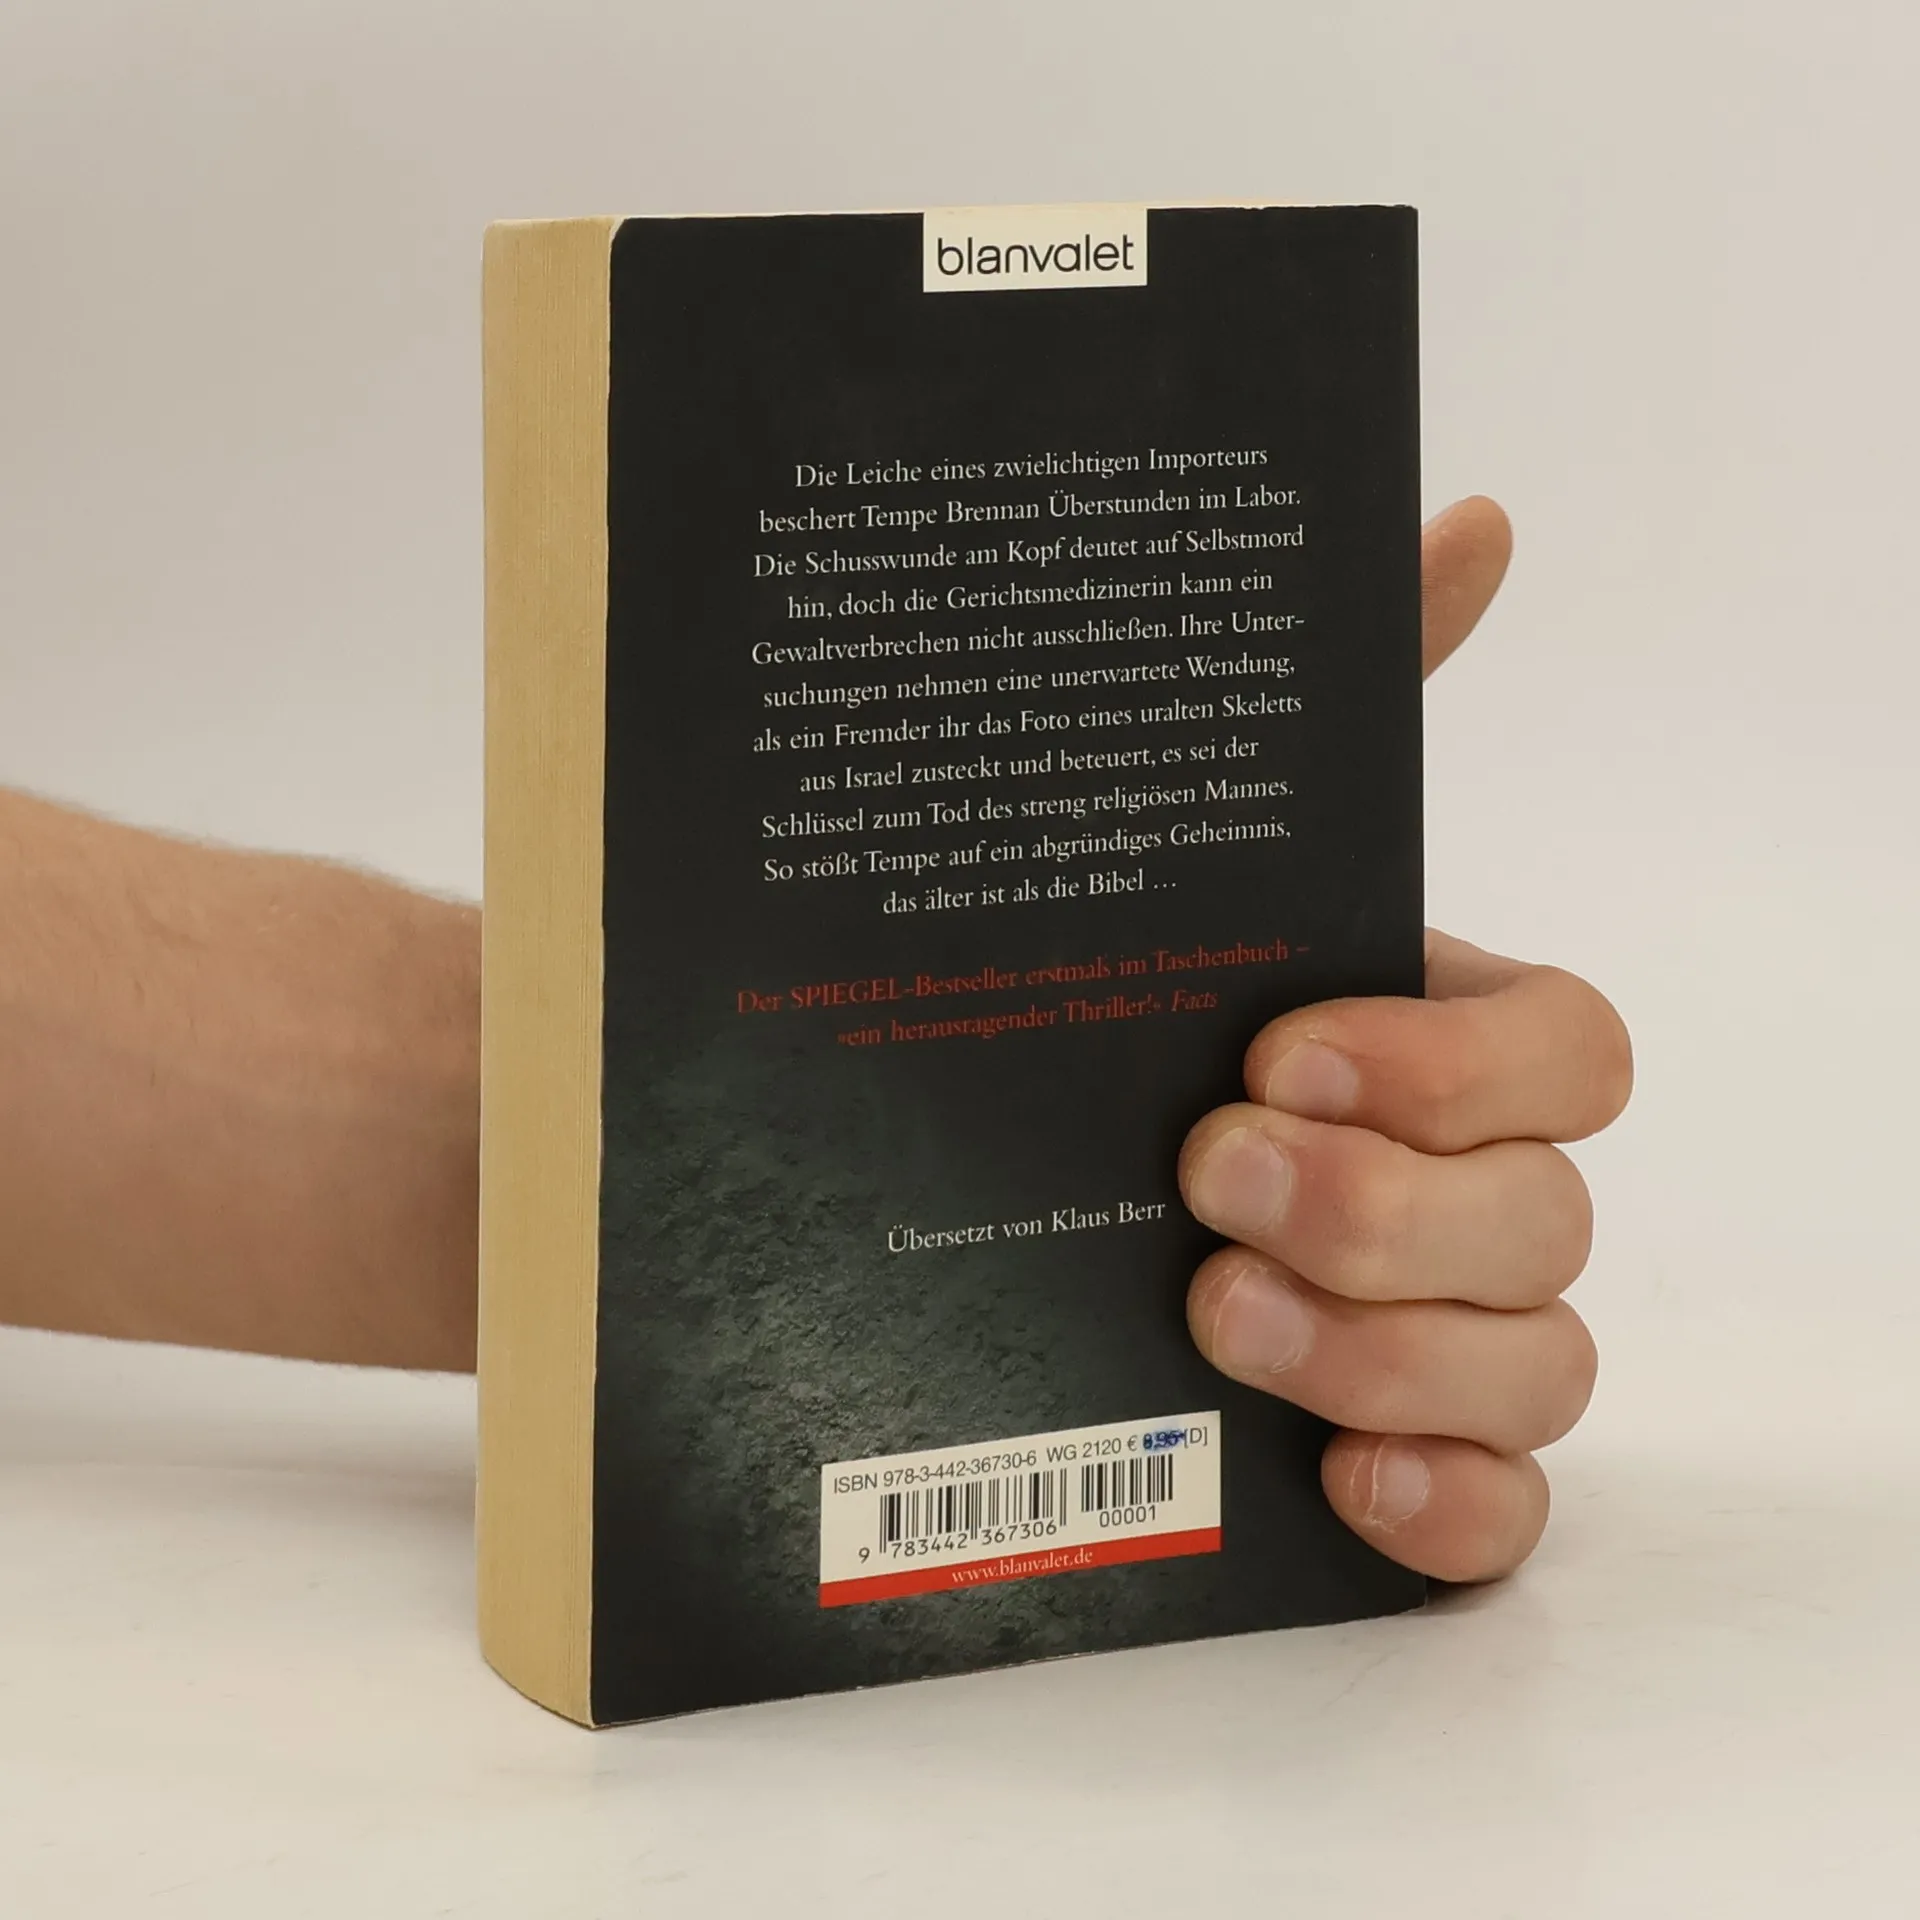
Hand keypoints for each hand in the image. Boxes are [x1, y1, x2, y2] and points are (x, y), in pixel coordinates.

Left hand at [1177, 498, 1631, 1581]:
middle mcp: (1455, 1190)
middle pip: (1552, 1220)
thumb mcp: (1187, 853)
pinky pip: (1502, 1519)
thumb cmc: (1082, 1008)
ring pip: (1541, 1367)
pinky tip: (1338, 1477)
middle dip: (1390, 1209)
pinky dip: (1447, 1506)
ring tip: (1209, 1314)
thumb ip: (1339, 697)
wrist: (915, 1185)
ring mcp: (1432, 1340)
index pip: (1576, 1053)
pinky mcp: (1387, 1464)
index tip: (1282, 1045)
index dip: (1458, 1061)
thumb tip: (1471, 520)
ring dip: (1391, 1350)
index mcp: (1430, 1044)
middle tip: (1209, 1178)